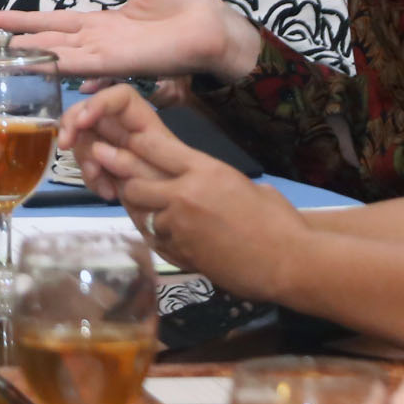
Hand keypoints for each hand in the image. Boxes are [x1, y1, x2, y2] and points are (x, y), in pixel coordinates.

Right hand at [0, 0, 261, 82]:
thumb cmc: (188, 5)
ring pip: (51, 55)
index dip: (23, 21)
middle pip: (42, 43)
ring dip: (19, 56)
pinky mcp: (115, 63)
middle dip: (8, 46)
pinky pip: (76, 64)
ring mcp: (103, 56)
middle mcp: (95, 42)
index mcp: (101, 22)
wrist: (215, 26)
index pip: (53, 22)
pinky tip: (27, 67)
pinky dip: (51, 65)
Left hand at [64, 84, 305, 297]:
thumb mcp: (248, 186)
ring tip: (149, 210)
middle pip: (134, 180)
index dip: (133, 145)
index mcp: (206, 169)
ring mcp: (179, 225)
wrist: (288, 262)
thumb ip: (218, 178)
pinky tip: (169, 237)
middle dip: (126, 180)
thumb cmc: (279, 222)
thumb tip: (207, 179)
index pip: (153, 147)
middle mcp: (186, 193)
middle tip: (115, 176)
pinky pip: (156, 239)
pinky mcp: (179, 252)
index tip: (120, 142)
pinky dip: (159, 238)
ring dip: (143, 212)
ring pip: (141, 213)